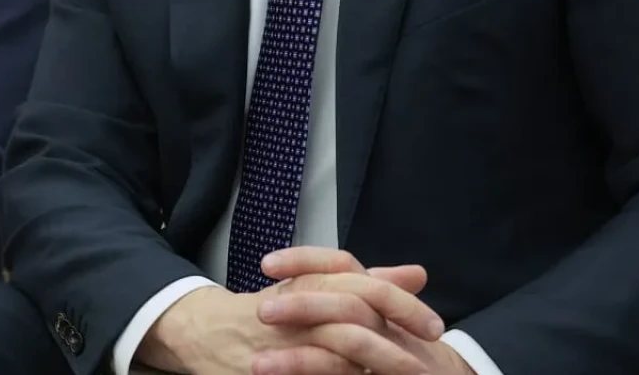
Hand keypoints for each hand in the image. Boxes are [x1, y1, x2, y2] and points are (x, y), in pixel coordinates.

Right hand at [143, 249, 448, 374]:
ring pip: (335, 353)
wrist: (204, 331)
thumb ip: (367, 282)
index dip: (402, 304)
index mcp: (312, 284)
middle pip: (354, 317)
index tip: (434, 326)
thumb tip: (417, 274)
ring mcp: (282, 342)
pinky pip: (309, 371)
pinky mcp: (267, 368)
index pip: (364, 286)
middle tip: (428, 362)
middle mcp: (298, 309)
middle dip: (395, 344)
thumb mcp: (317, 288)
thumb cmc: (270, 312)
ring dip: (373, 364)